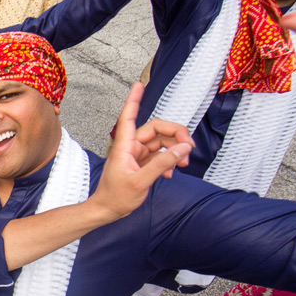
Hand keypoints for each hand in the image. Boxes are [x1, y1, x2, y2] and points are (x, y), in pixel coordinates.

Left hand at [90, 83, 192, 220]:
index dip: (134, 100)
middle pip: (156, 129)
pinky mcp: (142, 163)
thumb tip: (183, 149)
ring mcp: (136, 154)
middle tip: (189, 148)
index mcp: (124, 146)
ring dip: (175, 150)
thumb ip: (163, 164)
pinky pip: (159, 155)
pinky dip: (168, 161)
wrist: (107, 210)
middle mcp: (130, 146)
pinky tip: (170, 173)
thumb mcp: (141, 181)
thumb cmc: (116, 197)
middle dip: (175, 135)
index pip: (128, 116)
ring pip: (161, 142)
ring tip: (183, 164)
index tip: (139, 84)